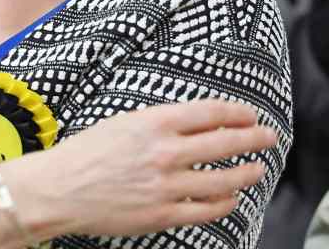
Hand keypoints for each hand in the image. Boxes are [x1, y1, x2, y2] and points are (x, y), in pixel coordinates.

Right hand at [15, 99, 277, 239]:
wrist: (59, 189)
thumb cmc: (85, 153)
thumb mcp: (121, 123)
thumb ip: (158, 124)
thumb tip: (193, 124)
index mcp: (153, 123)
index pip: (210, 113)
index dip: (237, 113)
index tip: (250, 114)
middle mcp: (166, 152)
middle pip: (226, 143)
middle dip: (254, 139)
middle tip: (269, 137)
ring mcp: (168, 185)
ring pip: (224, 179)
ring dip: (247, 172)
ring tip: (257, 168)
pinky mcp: (164, 213)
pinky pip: (208, 209)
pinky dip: (225, 202)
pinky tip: (232, 198)